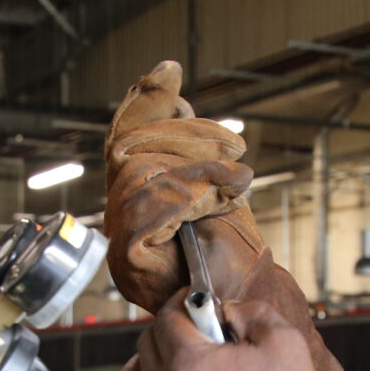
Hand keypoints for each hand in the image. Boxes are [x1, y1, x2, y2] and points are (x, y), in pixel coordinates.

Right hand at [103, 61, 264, 308]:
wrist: (248, 300)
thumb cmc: (234, 252)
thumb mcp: (213, 179)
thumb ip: (188, 144)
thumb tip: (174, 93)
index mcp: (137, 193)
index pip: (125, 137)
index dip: (143, 102)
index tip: (169, 70)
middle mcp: (121, 215)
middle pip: (131, 149)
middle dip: (186, 139)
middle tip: (233, 147)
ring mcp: (121, 238)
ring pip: (142, 174)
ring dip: (197, 168)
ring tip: (235, 178)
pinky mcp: (129, 259)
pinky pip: (153, 208)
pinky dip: (193, 194)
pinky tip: (224, 195)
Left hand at [125, 292, 328, 370]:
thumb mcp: (282, 339)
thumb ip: (250, 311)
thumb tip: (226, 311)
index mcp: (187, 362)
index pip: (168, 316)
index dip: (184, 301)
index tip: (197, 300)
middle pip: (147, 344)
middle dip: (169, 329)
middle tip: (196, 330)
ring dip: (148, 363)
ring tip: (172, 361)